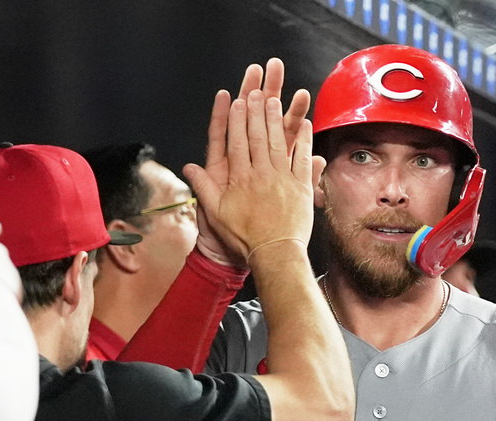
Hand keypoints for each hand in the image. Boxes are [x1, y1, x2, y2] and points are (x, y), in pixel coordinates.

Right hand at [184, 91, 320, 263]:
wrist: (274, 255)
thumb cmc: (244, 238)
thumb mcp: (216, 214)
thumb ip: (203, 187)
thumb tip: (189, 167)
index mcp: (240, 178)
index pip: (237, 141)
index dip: (237, 119)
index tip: (237, 100)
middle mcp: (261, 174)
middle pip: (257, 136)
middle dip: (256, 111)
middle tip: (256, 90)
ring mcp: (283, 179)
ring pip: (278, 142)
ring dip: (277, 119)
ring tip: (275, 99)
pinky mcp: (301, 187)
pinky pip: (303, 159)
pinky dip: (304, 141)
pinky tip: (305, 124)